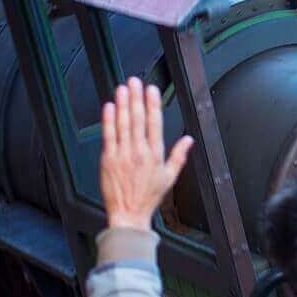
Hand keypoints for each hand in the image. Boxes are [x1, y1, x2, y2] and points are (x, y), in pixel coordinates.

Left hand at [100, 77, 192, 231]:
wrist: (128, 214)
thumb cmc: (148, 197)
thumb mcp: (170, 177)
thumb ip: (179, 156)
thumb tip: (188, 140)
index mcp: (155, 155)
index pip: (154, 123)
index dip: (153, 104)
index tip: (151, 90)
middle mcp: (138, 152)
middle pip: (138, 119)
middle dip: (136, 98)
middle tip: (135, 82)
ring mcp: (122, 155)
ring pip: (123, 124)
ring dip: (122, 104)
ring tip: (122, 89)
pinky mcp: (108, 159)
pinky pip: (108, 135)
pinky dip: (108, 120)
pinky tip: (109, 107)